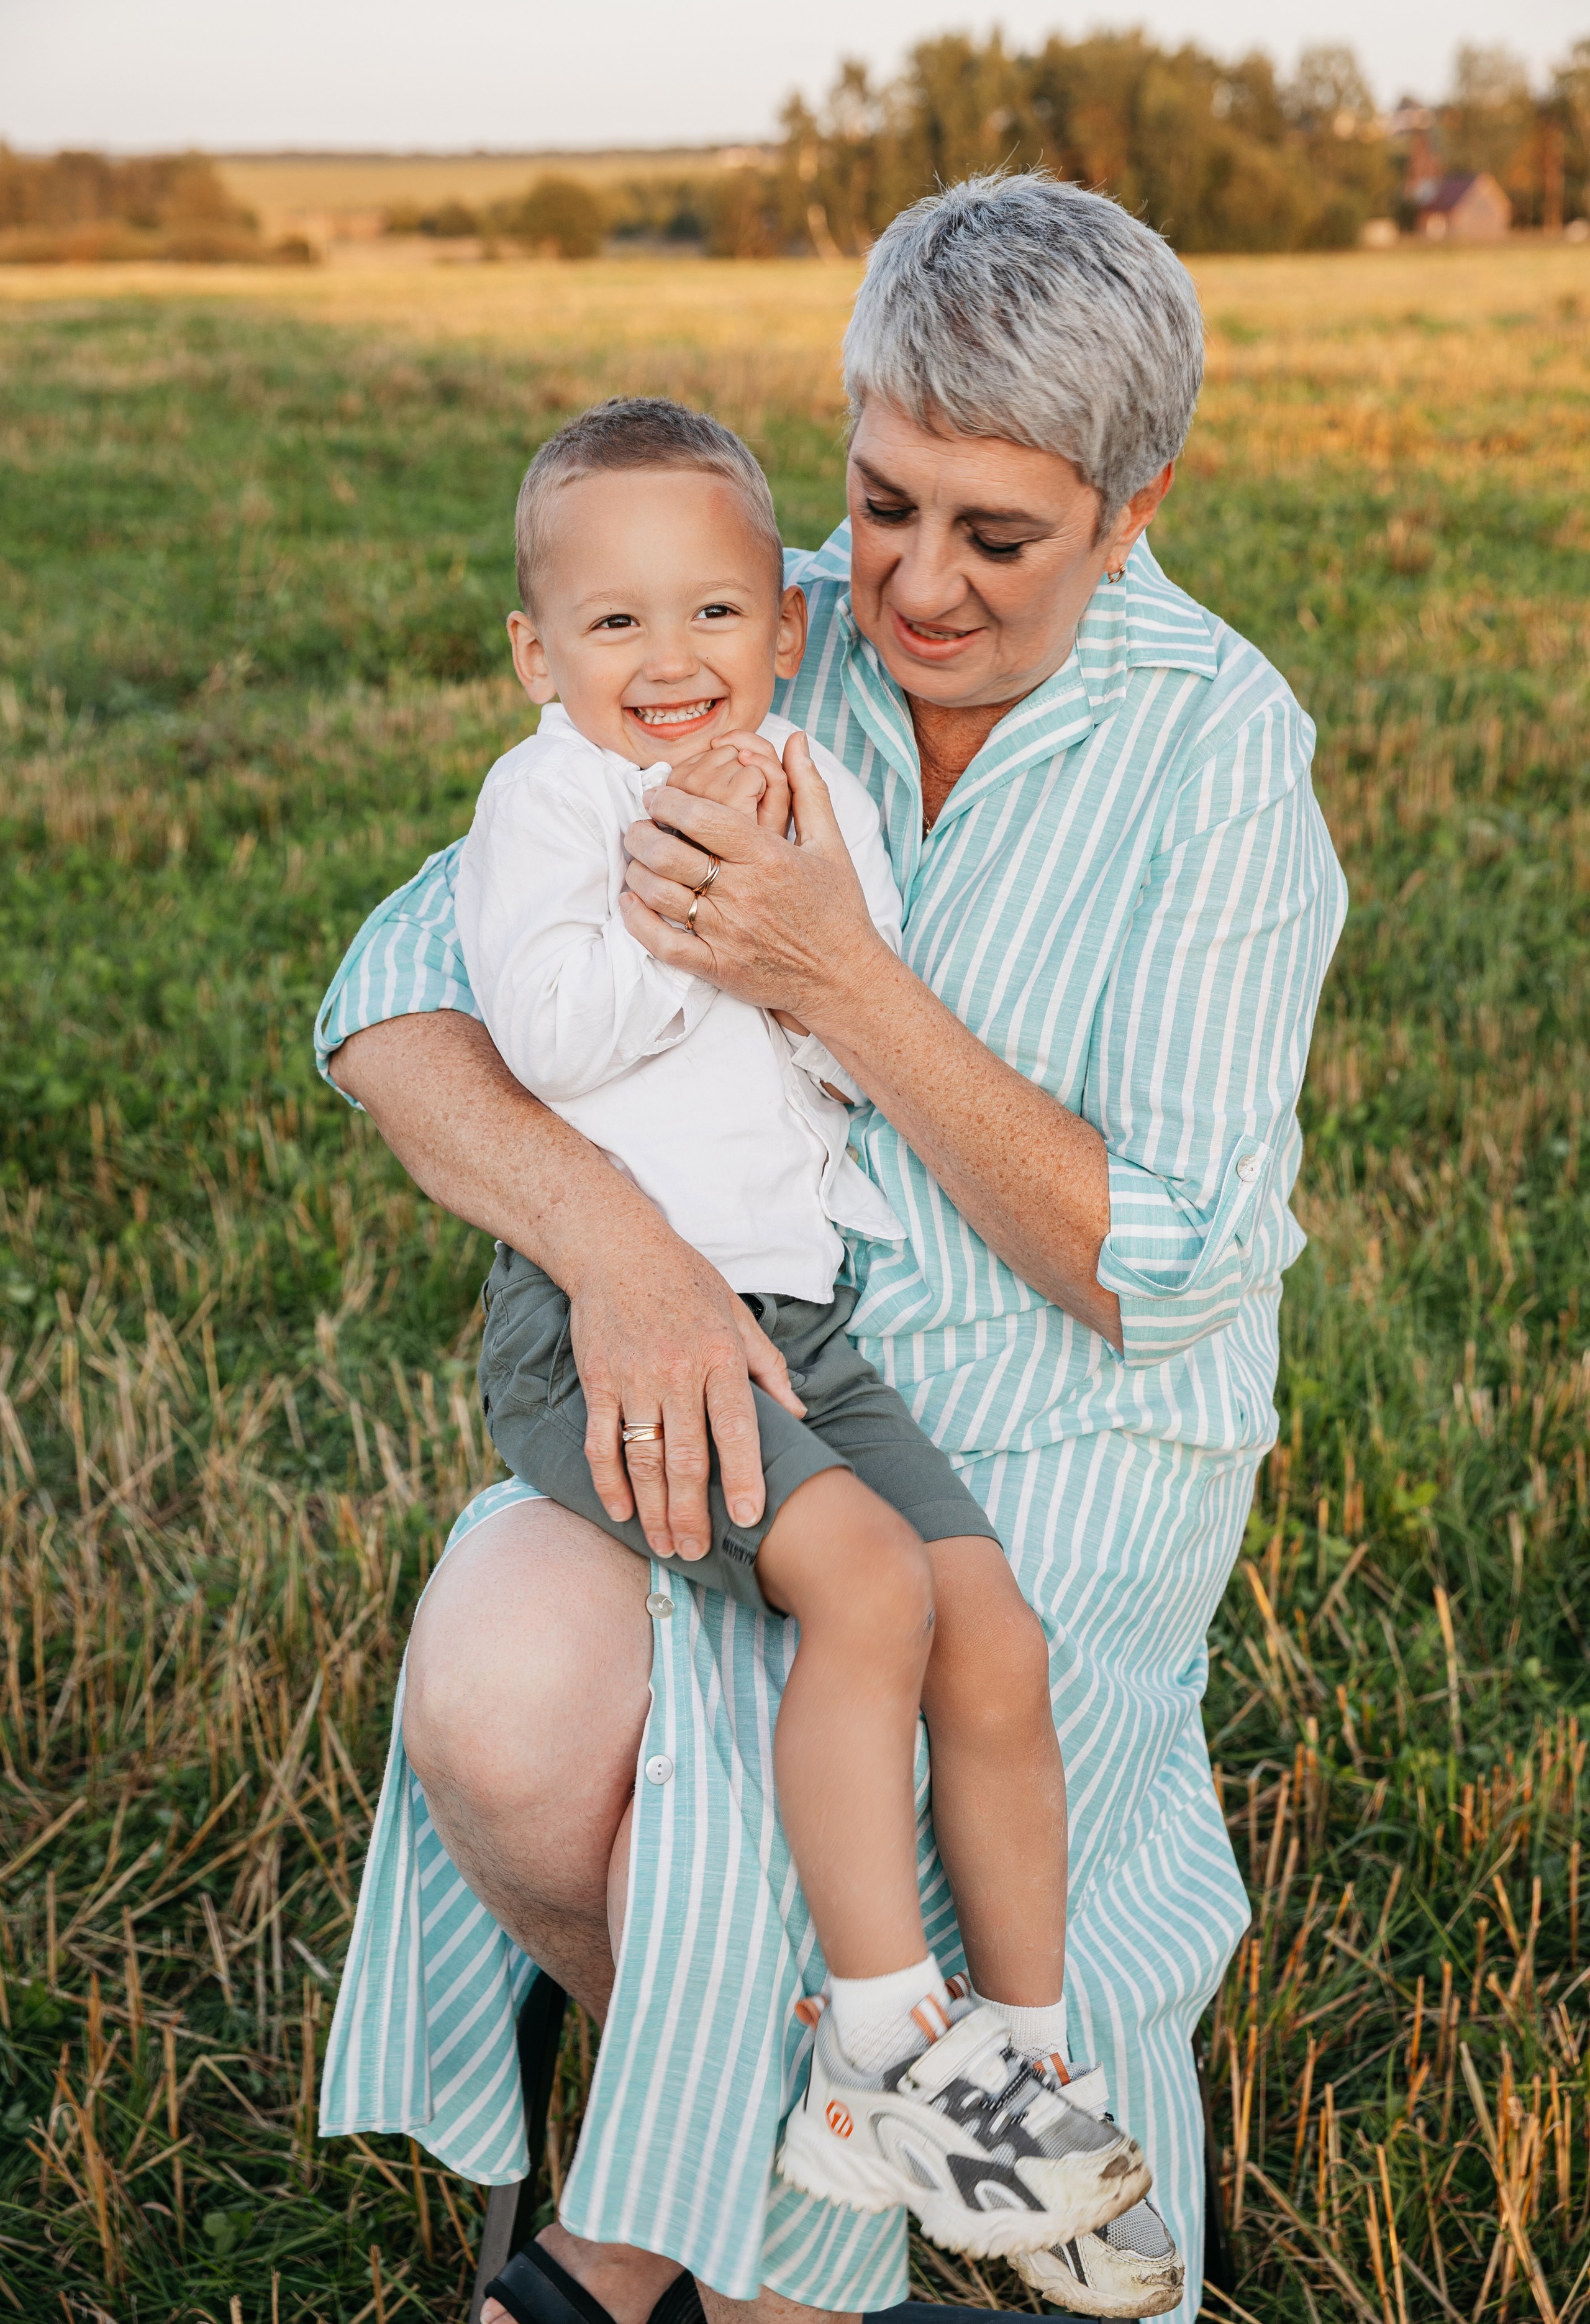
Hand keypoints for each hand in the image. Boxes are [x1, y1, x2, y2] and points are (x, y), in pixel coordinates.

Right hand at [332, 1011, 808, 1552]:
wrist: (613, 1245)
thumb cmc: (685, 1279)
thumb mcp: (737, 1313)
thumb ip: (766, 1366)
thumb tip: (799, 1413)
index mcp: (719, 1355)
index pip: (736, 1428)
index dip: (743, 1476)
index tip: (748, 1518)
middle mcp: (677, 1370)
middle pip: (686, 1456)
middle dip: (692, 1511)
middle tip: (698, 1552)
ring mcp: (633, 1377)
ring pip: (644, 1457)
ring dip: (653, 1508)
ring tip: (665, 1546)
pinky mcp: (597, 1380)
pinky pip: (601, 1440)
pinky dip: (608, 1480)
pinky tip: (618, 1511)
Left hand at [621, 729, 882, 1026]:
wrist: (846, 978)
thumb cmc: (839, 908)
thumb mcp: (830, 844)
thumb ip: (807, 788)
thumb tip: (795, 739)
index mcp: (768, 857)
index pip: (703, 817)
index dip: (669, 800)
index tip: (655, 795)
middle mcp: (744, 893)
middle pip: (670, 854)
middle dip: (641, 833)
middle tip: (636, 827)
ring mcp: (728, 933)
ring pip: (660, 894)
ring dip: (637, 871)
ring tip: (636, 859)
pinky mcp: (718, 967)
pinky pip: (663, 944)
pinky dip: (638, 922)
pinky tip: (631, 903)